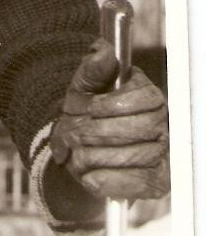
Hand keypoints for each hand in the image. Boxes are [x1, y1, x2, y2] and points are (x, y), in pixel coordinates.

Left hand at [50, 38, 168, 200]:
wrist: (75, 148)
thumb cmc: (82, 113)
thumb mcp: (81, 87)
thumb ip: (92, 69)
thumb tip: (103, 50)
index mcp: (146, 95)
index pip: (147, 98)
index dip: (116, 104)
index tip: (91, 108)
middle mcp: (161, 124)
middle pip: (144, 128)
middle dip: (102, 132)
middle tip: (76, 133)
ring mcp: (161, 154)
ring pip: (138, 156)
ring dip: (98, 156)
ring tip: (78, 153)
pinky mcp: (155, 182)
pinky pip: (138, 184)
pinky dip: (109, 181)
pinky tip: (89, 176)